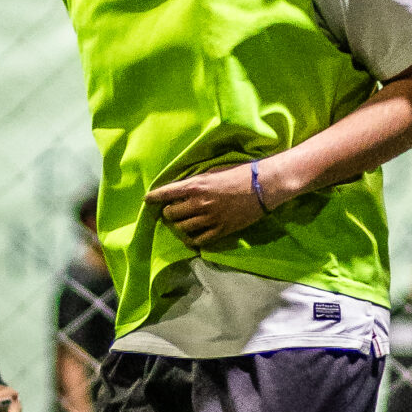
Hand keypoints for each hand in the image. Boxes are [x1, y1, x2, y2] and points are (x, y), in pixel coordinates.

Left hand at [148, 161, 268, 249]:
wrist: (263, 186)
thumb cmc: (239, 173)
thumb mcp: (213, 171)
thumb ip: (196, 181)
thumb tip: (182, 188)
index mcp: (196, 185)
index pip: (166, 193)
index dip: (154, 197)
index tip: (148, 200)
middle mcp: (199, 203)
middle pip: (171, 214)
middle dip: (168, 213)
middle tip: (173, 211)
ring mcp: (209, 219)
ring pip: (182, 228)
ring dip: (179, 226)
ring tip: (182, 223)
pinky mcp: (220, 230)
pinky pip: (198, 240)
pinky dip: (191, 240)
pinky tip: (191, 238)